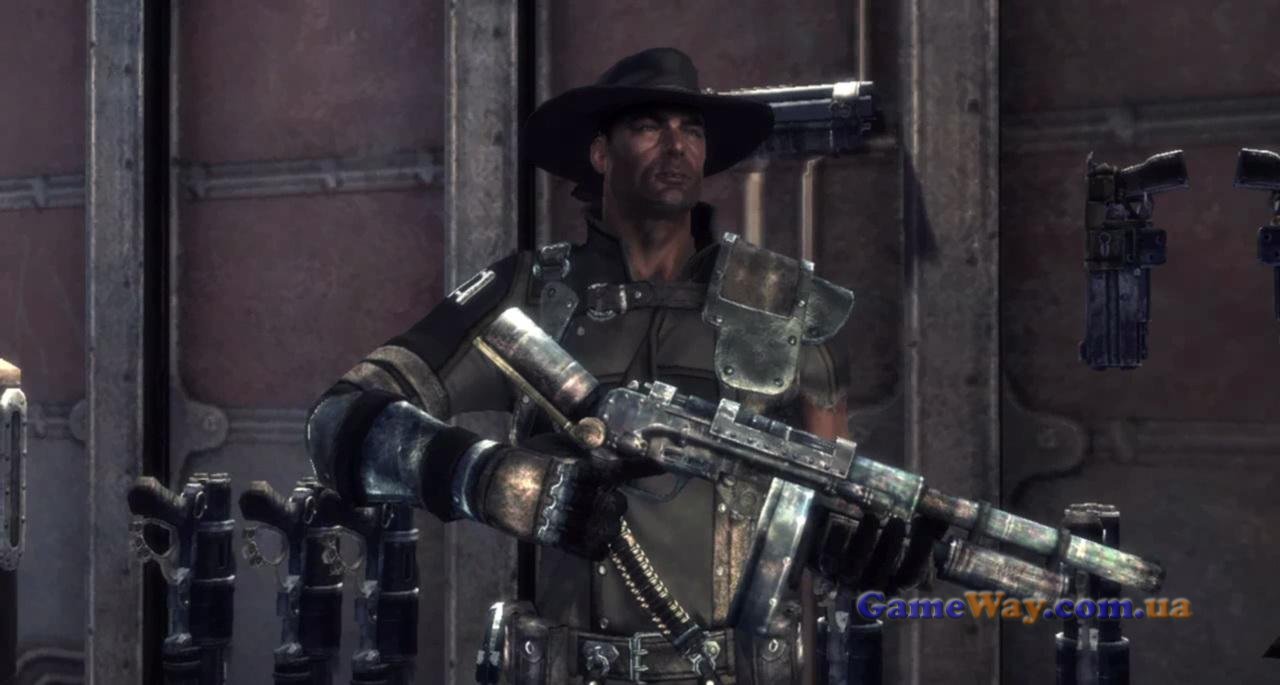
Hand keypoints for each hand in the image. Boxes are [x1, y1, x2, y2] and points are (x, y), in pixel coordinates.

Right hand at [475, 433, 626, 560]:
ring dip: (609, 525)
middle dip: (616, 501)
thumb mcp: (554, 444)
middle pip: (615, 504)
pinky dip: (598, 547)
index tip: (652, 465)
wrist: (489, 480)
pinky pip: (586, 549)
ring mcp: (561, 517)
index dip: (639, 468)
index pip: (616, 471)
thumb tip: (607, 452)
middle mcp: (571, 493)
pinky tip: (600, 543)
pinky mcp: (551, 537)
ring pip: (604, 529)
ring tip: (603, 521)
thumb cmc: (524, 459)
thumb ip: (582, 450)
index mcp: (574, 468)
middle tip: (609, 499)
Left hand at [810, 506, 949, 594]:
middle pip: (883, 571)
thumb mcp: (905, 538)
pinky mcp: (826, 569)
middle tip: (897, 519)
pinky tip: (841, 523)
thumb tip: (941, 518)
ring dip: (864, 542)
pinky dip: (835, 544)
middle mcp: (871, 586)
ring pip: (855, 568)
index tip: (923, 523)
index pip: (911, 575)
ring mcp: (847, 580)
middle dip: (891, 544)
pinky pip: (829, 561)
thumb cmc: (881, 542)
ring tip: (871, 516)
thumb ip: (924, 531)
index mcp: (894, 582)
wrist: (838, 546)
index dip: (920, 552)